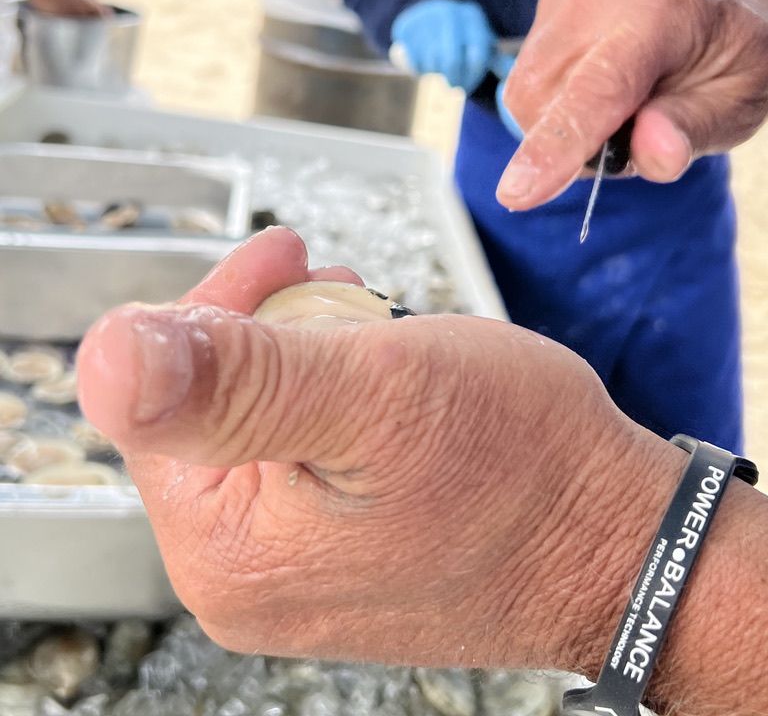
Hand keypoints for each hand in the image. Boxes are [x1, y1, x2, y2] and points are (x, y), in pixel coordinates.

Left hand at [77, 226, 685, 675]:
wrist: (620, 542)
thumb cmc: (523, 466)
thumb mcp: (375, 392)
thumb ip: (238, 377)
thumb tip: (103, 355)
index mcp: (229, 549)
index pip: (163, 395)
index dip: (222, 309)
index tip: (286, 253)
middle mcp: (246, 582)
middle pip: (209, 410)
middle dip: (273, 332)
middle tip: (339, 288)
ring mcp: (292, 579)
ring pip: (259, 426)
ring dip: (310, 359)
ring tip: (372, 332)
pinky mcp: (336, 564)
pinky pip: (301, 459)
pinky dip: (338, 402)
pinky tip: (384, 383)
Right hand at [391, 0, 495, 92]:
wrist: (421, 11)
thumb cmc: (458, 33)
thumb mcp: (478, 38)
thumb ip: (496, 58)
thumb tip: (516, 75)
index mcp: (472, 15)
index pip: (478, 55)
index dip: (474, 77)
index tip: (469, 86)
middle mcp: (450, 13)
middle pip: (453, 62)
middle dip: (455, 80)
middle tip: (455, 86)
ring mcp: (426, 19)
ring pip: (433, 63)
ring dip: (438, 74)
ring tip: (441, 71)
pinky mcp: (407, 28)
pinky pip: (414, 61)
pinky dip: (420, 69)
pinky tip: (426, 64)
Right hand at [496, 0, 767, 208]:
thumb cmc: (739, 53)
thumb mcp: (741, 101)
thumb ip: (694, 128)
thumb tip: (651, 156)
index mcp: (665, 11)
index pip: (596, 87)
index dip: (556, 143)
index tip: (516, 193)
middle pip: (543, 100)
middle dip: (573, 143)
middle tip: (636, 135)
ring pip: (526, 94)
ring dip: (561, 124)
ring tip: (623, 106)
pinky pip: (527, 76)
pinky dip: (557, 100)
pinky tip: (601, 83)